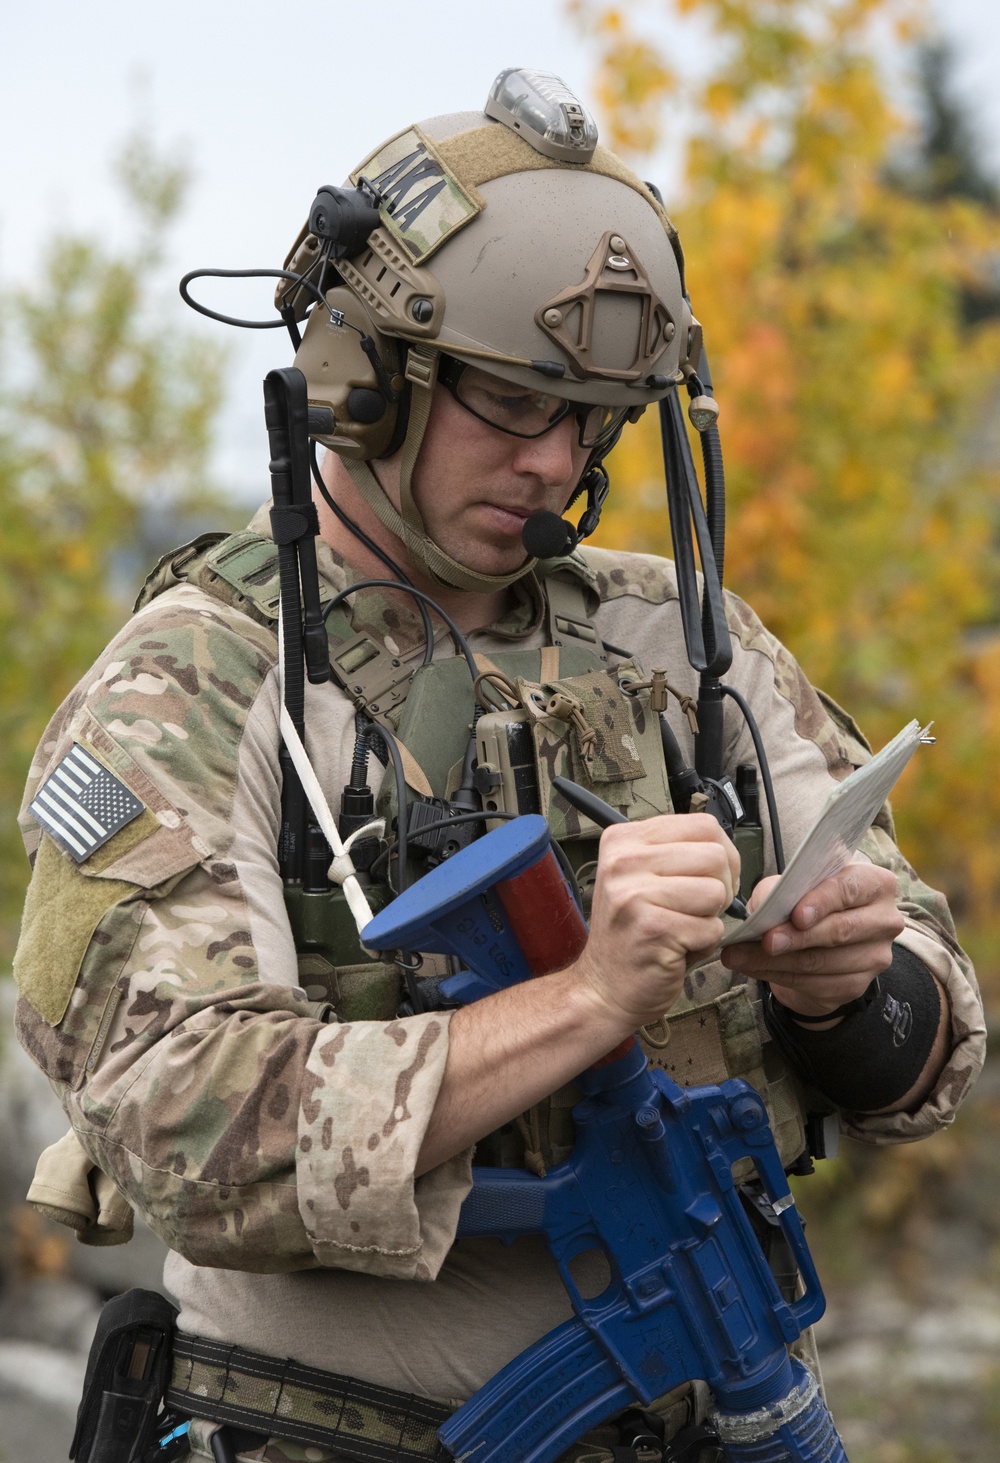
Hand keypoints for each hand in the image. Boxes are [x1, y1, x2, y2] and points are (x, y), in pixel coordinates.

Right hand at [576, 813, 739, 1027]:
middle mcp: (623, 861)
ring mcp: (634, 894)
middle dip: (721, 888)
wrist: (602, 989)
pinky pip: (711, 928)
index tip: (709, 879)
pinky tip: (676, 948)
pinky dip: (704, 944)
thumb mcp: (642, 878)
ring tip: (682, 930)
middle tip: (695, 910)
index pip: (703, 825)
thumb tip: (724, 846)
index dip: (722, 856)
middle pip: (715, 856)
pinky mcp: (652, 928)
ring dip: (710, 918)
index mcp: (624, 840)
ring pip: (716, 891)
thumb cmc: (632, 936)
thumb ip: (676, 854)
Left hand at [720, 862, 903, 1020]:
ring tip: (739, 956)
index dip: (822, 902)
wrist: (819, 943)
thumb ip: (780, 889)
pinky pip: (815, 984)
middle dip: (797, 937)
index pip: (850, 889)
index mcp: (874, 884)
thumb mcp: (792, 887)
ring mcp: (875, 957)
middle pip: (840, 930)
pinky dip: (778, 976)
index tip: (796, 915)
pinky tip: (753, 969)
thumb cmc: (808, 903)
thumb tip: (764, 906)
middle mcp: (884, 920)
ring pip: (823, 962)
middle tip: (764, 940)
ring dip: (776, 961)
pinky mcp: (857, 986)